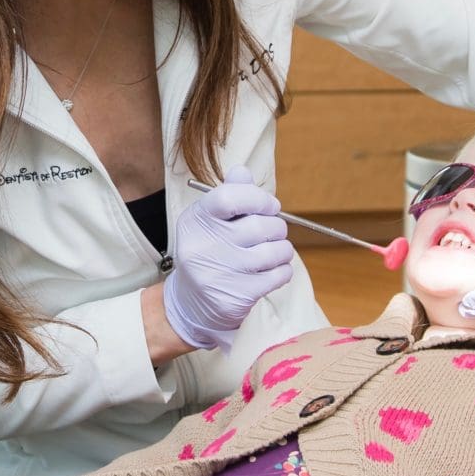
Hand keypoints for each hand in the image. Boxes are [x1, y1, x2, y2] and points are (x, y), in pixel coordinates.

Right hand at [164, 166, 293, 351]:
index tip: (271, 206)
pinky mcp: (236, 296)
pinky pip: (278, 275)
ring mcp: (219, 273)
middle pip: (260, 225)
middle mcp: (203, 245)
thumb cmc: (208, 253)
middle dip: (276, 227)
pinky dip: (283, 270)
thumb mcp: (209, 221)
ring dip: (283, 250)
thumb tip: (242, 171)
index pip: (231, 197)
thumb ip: (229, 194)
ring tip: (275, 252)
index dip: (259, 198)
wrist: (191, 304)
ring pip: (274, 251)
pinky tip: (273, 271)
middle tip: (274, 233)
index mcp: (196, 220)